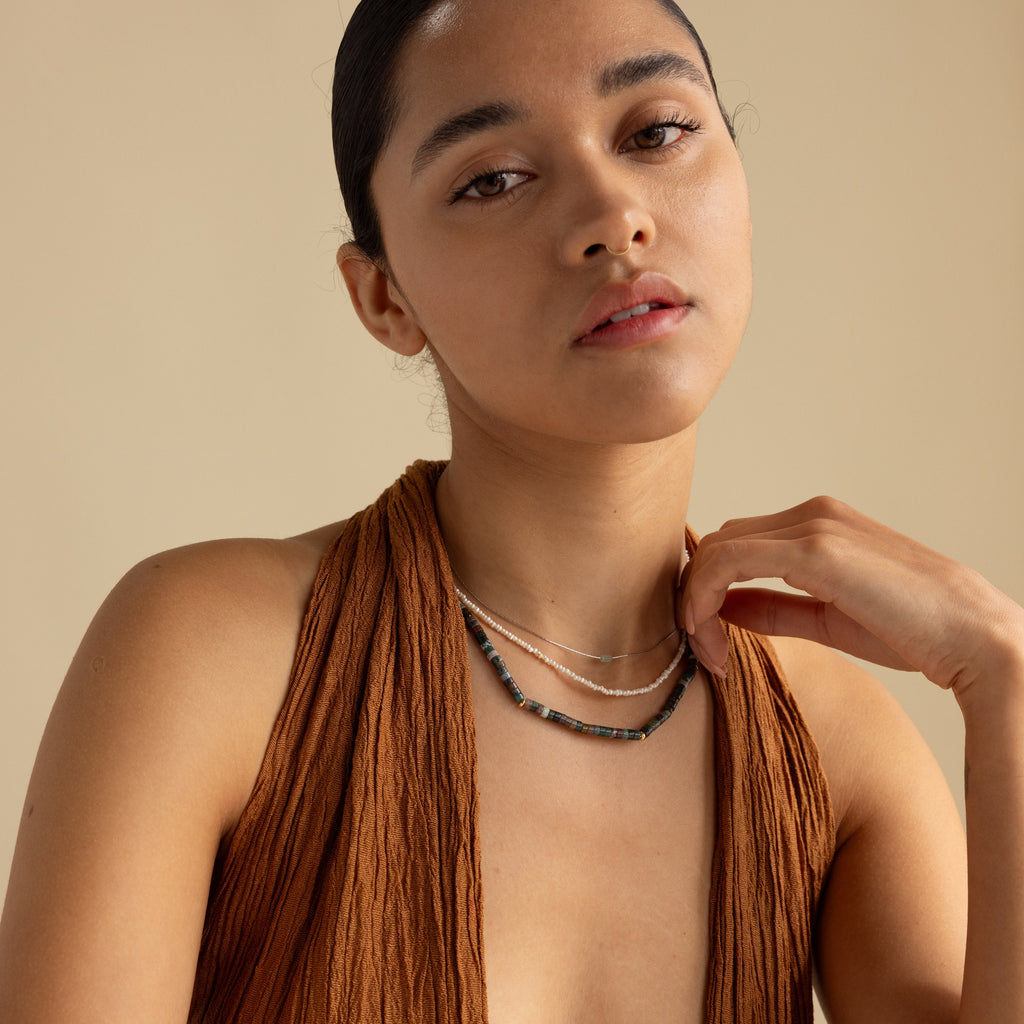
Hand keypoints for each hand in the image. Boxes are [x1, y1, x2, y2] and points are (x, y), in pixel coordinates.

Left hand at [677, 496, 1023, 699]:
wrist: (974, 639)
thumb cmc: (912, 630)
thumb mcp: (826, 617)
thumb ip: (773, 606)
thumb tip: (722, 607)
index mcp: (818, 522)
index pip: (735, 544)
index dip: (706, 590)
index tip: (707, 643)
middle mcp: (811, 514)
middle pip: (719, 544)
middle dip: (696, 597)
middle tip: (702, 651)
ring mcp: (813, 526)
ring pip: (717, 550)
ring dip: (696, 601)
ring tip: (707, 652)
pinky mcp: (815, 550)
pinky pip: (729, 561)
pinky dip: (704, 596)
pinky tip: (709, 634)